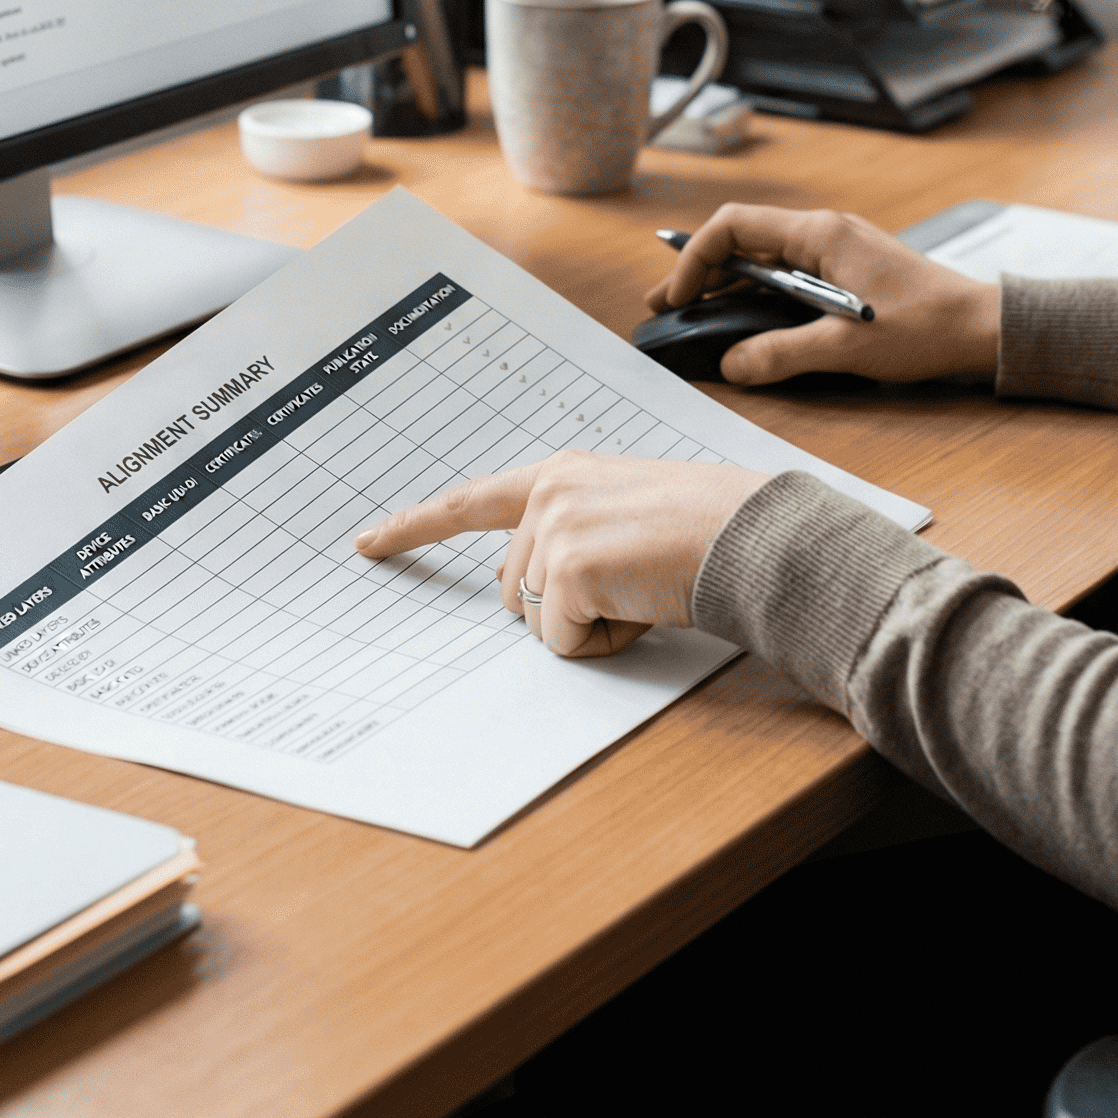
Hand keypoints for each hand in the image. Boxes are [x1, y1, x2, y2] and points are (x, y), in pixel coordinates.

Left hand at [353, 450, 762, 658]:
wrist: (751, 535)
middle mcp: (549, 491)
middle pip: (511, 589)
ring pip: (535, 620)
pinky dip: (604, 642)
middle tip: (632, 581)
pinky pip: (560, 642)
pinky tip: (644, 605)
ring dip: (587, 624)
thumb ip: (571, 531)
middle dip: (562, 606)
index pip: (471, 501)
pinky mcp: (567, 569)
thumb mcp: (625, 512)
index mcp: (561, 474)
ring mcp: (554, 527)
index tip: (366, 543)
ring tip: (644, 587)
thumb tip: (536, 591)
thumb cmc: (705, 530)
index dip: (414, 526)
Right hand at [645, 202, 998, 386]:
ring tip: (691, 312)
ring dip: (726, 283)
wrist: (981, 327)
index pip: (733, 228)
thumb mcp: (845, 348)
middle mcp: (824, 232)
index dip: (695, 259)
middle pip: (742, 240)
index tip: (679, 298)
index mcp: (819, 235)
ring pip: (763, 257)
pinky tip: (741, 316)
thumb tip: (732, 366)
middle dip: (699, 272)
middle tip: (665, 305)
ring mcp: (836, 249)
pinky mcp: (846, 269)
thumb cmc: (924, 327)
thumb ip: (781, 355)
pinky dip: (756, 291)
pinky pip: (786, 272)